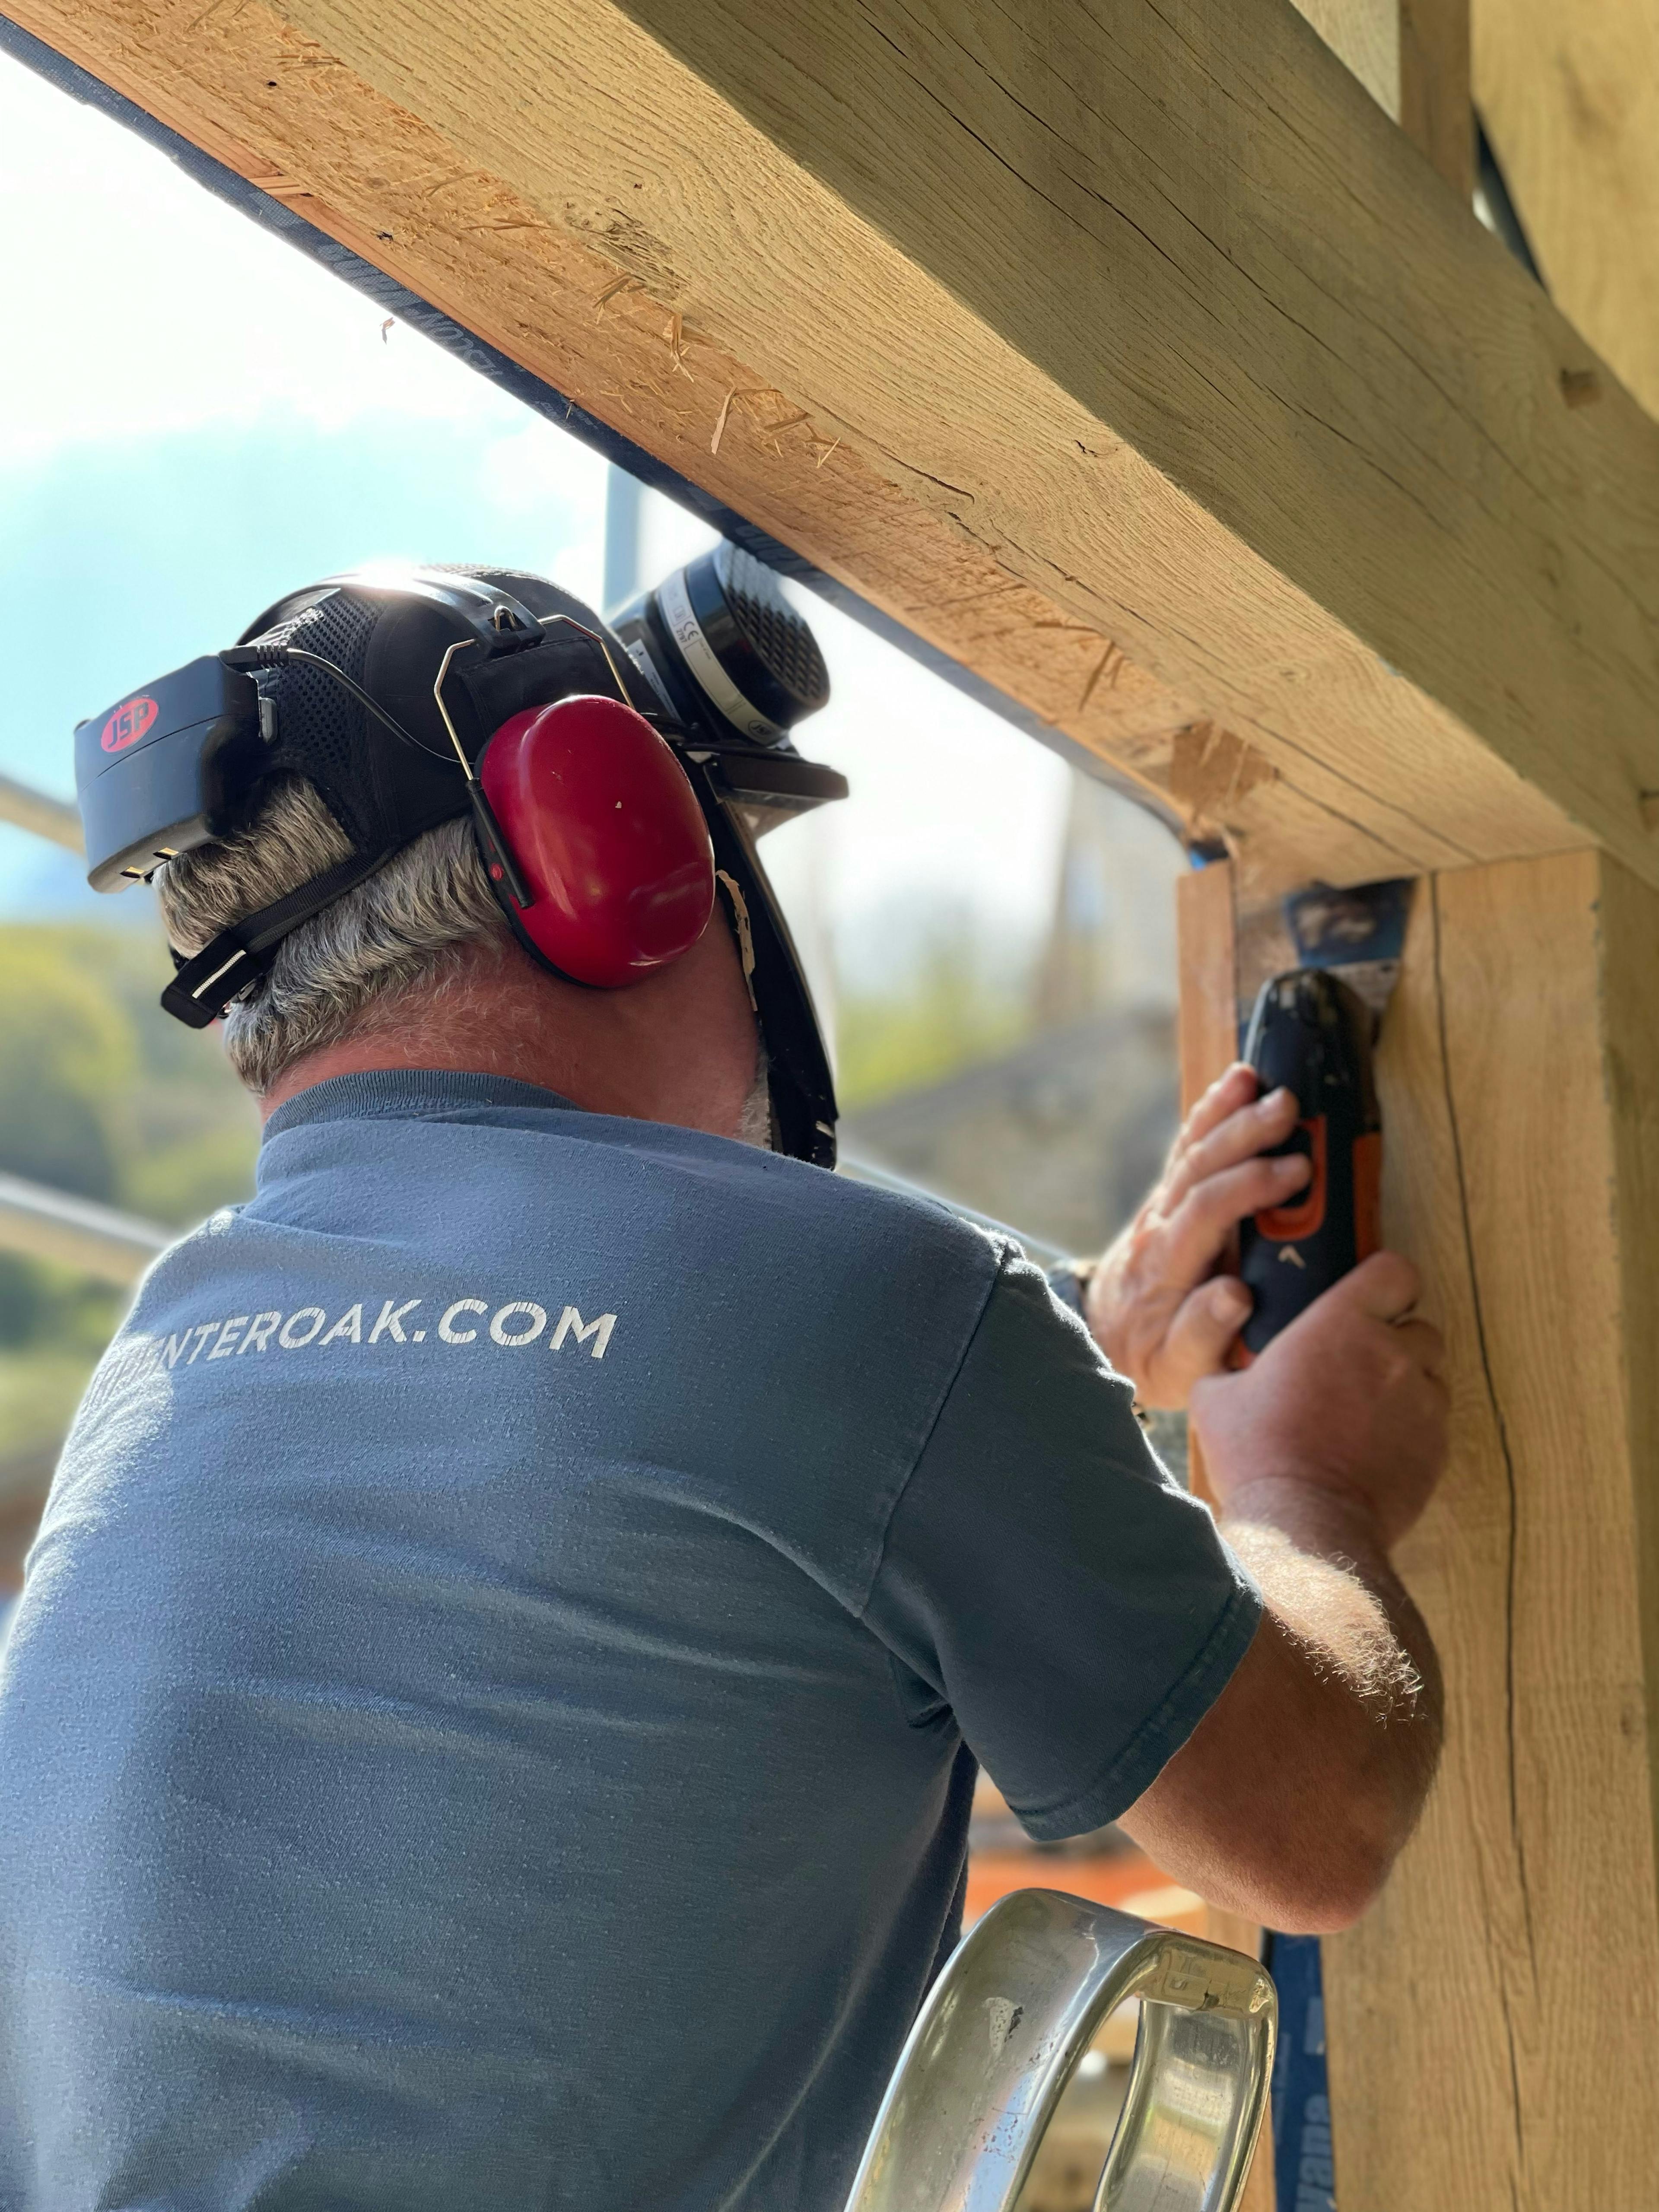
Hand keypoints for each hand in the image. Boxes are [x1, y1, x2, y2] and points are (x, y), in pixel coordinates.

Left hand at [1083, 1064, 1311, 1406]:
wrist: (1101, 1338)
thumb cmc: (1149, 1356)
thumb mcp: (1174, 1369)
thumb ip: (1202, 1336)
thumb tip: (1236, 1295)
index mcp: (1165, 1267)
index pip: (1205, 1214)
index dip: (1248, 1187)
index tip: (1296, 1172)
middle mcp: (1159, 1228)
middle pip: (1197, 1169)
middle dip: (1241, 1134)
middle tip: (1287, 1107)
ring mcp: (1161, 1207)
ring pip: (1189, 1150)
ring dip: (1222, 1112)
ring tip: (1254, 1079)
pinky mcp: (1169, 1198)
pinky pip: (1186, 1148)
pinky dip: (1208, 1114)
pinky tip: (1232, 1084)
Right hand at [1189, 1251, 1448, 1553]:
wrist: (1304, 1526)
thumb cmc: (1258, 1454)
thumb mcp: (1217, 1395)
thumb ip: (1235, 1362)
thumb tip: (1231, 1356)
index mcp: (1342, 1324)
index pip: (1395, 1271)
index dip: (1383, 1281)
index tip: (1366, 1297)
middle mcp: (1393, 1354)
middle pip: (1419, 1325)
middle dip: (1395, 1339)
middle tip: (1357, 1363)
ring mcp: (1423, 1403)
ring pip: (1431, 1374)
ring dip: (1405, 1384)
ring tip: (1366, 1410)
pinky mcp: (1437, 1448)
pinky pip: (1433, 1422)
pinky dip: (1411, 1428)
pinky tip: (1373, 1448)